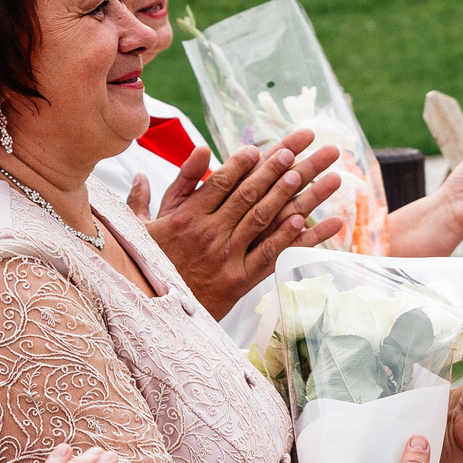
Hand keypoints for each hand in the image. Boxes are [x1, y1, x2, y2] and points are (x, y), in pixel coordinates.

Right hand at [134, 126, 343, 317]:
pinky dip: (290, 237)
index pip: (221, 182)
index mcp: (186, 217)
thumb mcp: (143, 225)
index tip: (262, 147)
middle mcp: (209, 233)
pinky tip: (309, 220)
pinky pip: (270, 255)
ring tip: (318, 175)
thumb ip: (165, 187)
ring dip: (296, 195)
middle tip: (303, 146)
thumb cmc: (150, 266)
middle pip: (251, 193)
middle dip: (279, 166)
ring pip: (266, 219)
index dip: (244, 162)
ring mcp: (227, 257)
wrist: (155, 316)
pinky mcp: (239, 281)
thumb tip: (195, 152)